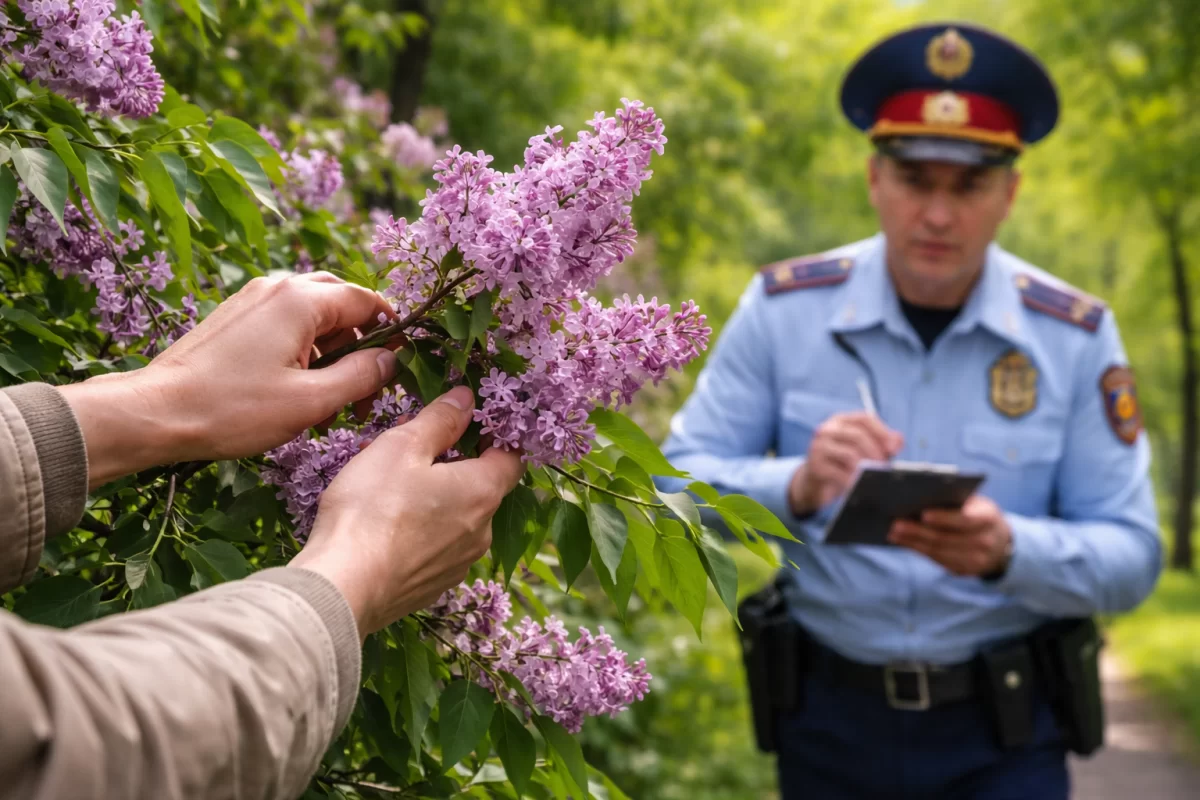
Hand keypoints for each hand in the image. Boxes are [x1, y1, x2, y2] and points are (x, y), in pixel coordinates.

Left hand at [60, 272, 398, 487]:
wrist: (156, 412)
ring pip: (314, 316)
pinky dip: (305, 352)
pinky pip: (286, 325)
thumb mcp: (312, 401)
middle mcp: (278, 288)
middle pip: (342, 304)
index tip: (402, 365)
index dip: (392, 332)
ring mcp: (253, 300)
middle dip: (362, 344)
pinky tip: (300, 392)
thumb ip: (362, 377)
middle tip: (368, 387)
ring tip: (333, 401)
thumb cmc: (233, 408)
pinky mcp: (236, 319)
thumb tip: (392, 361)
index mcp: (301, 299)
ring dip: (334, 353)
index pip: (367, 301)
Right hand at [289, 386, 525, 638]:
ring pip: (458, 520)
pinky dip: (421, 533)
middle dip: (456, 466)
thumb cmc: (372, 509)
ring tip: (392, 487)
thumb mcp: (402, 447)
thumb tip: (467, 398)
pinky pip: (437, 549)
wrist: (343, 587)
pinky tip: (386, 526)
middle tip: (416, 450)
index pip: (511, 457)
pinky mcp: (433, 587)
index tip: (470, 423)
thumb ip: (440, 420)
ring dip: (436, 500)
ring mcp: (459, 565)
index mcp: (482, 492)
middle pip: (482, 489)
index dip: (495, 436)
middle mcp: (482, 532)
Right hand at [788, 411, 902, 515]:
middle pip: (858, 435)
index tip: (894, 448)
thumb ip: (882, 444)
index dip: (882, 432)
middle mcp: (828, 429)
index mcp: (841, 421)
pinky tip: (858, 486)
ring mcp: (819, 446)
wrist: (815, 484)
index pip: (864, 419)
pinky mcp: (815, 465)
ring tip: (873, 477)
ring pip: (849, 454)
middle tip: (884, 468)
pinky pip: (839, 473)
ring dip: (866, 468)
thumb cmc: (843, 464)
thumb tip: (897, 441)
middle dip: (876, 452)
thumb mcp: (863, 451)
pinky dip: (852, 480)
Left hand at [888, 495, 1012, 576]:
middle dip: (918, 531)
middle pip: (946, 538)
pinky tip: (903, 542)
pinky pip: (937, 560)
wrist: (1000, 543)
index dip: (944, 518)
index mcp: (988, 518)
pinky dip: (918, 550)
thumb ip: (955, 499)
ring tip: (893, 532)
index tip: (923, 514)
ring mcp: (976, 560)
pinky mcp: (965, 570)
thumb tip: (918, 495)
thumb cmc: (978, 513)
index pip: (965, 519)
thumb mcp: (975, 502)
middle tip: (896, 524)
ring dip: (913, 542)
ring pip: (938, 552)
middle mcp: (985, 541)